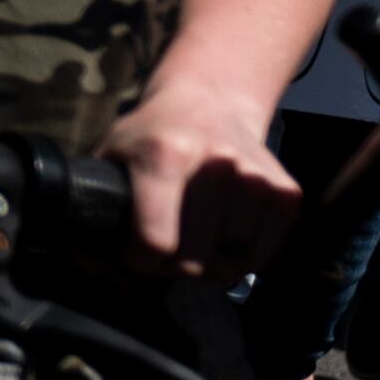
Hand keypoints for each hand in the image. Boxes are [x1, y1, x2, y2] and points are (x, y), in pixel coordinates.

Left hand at [97, 75, 302, 281]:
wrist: (211, 102)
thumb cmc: (151, 138)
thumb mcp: (110, 158)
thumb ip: (92, 211)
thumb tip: (106, 277)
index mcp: (166, 155)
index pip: (156, 242)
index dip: (140, 261)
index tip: (137, 253)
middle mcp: (218, 164)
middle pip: (194, 260)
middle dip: (173, 267)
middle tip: (168, 249)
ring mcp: (257, 178)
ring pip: (231, 263)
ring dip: (210, 267)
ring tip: (195, 244)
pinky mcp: (287, 192)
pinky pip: (263, 256)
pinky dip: (242, 260)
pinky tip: (224, 239)